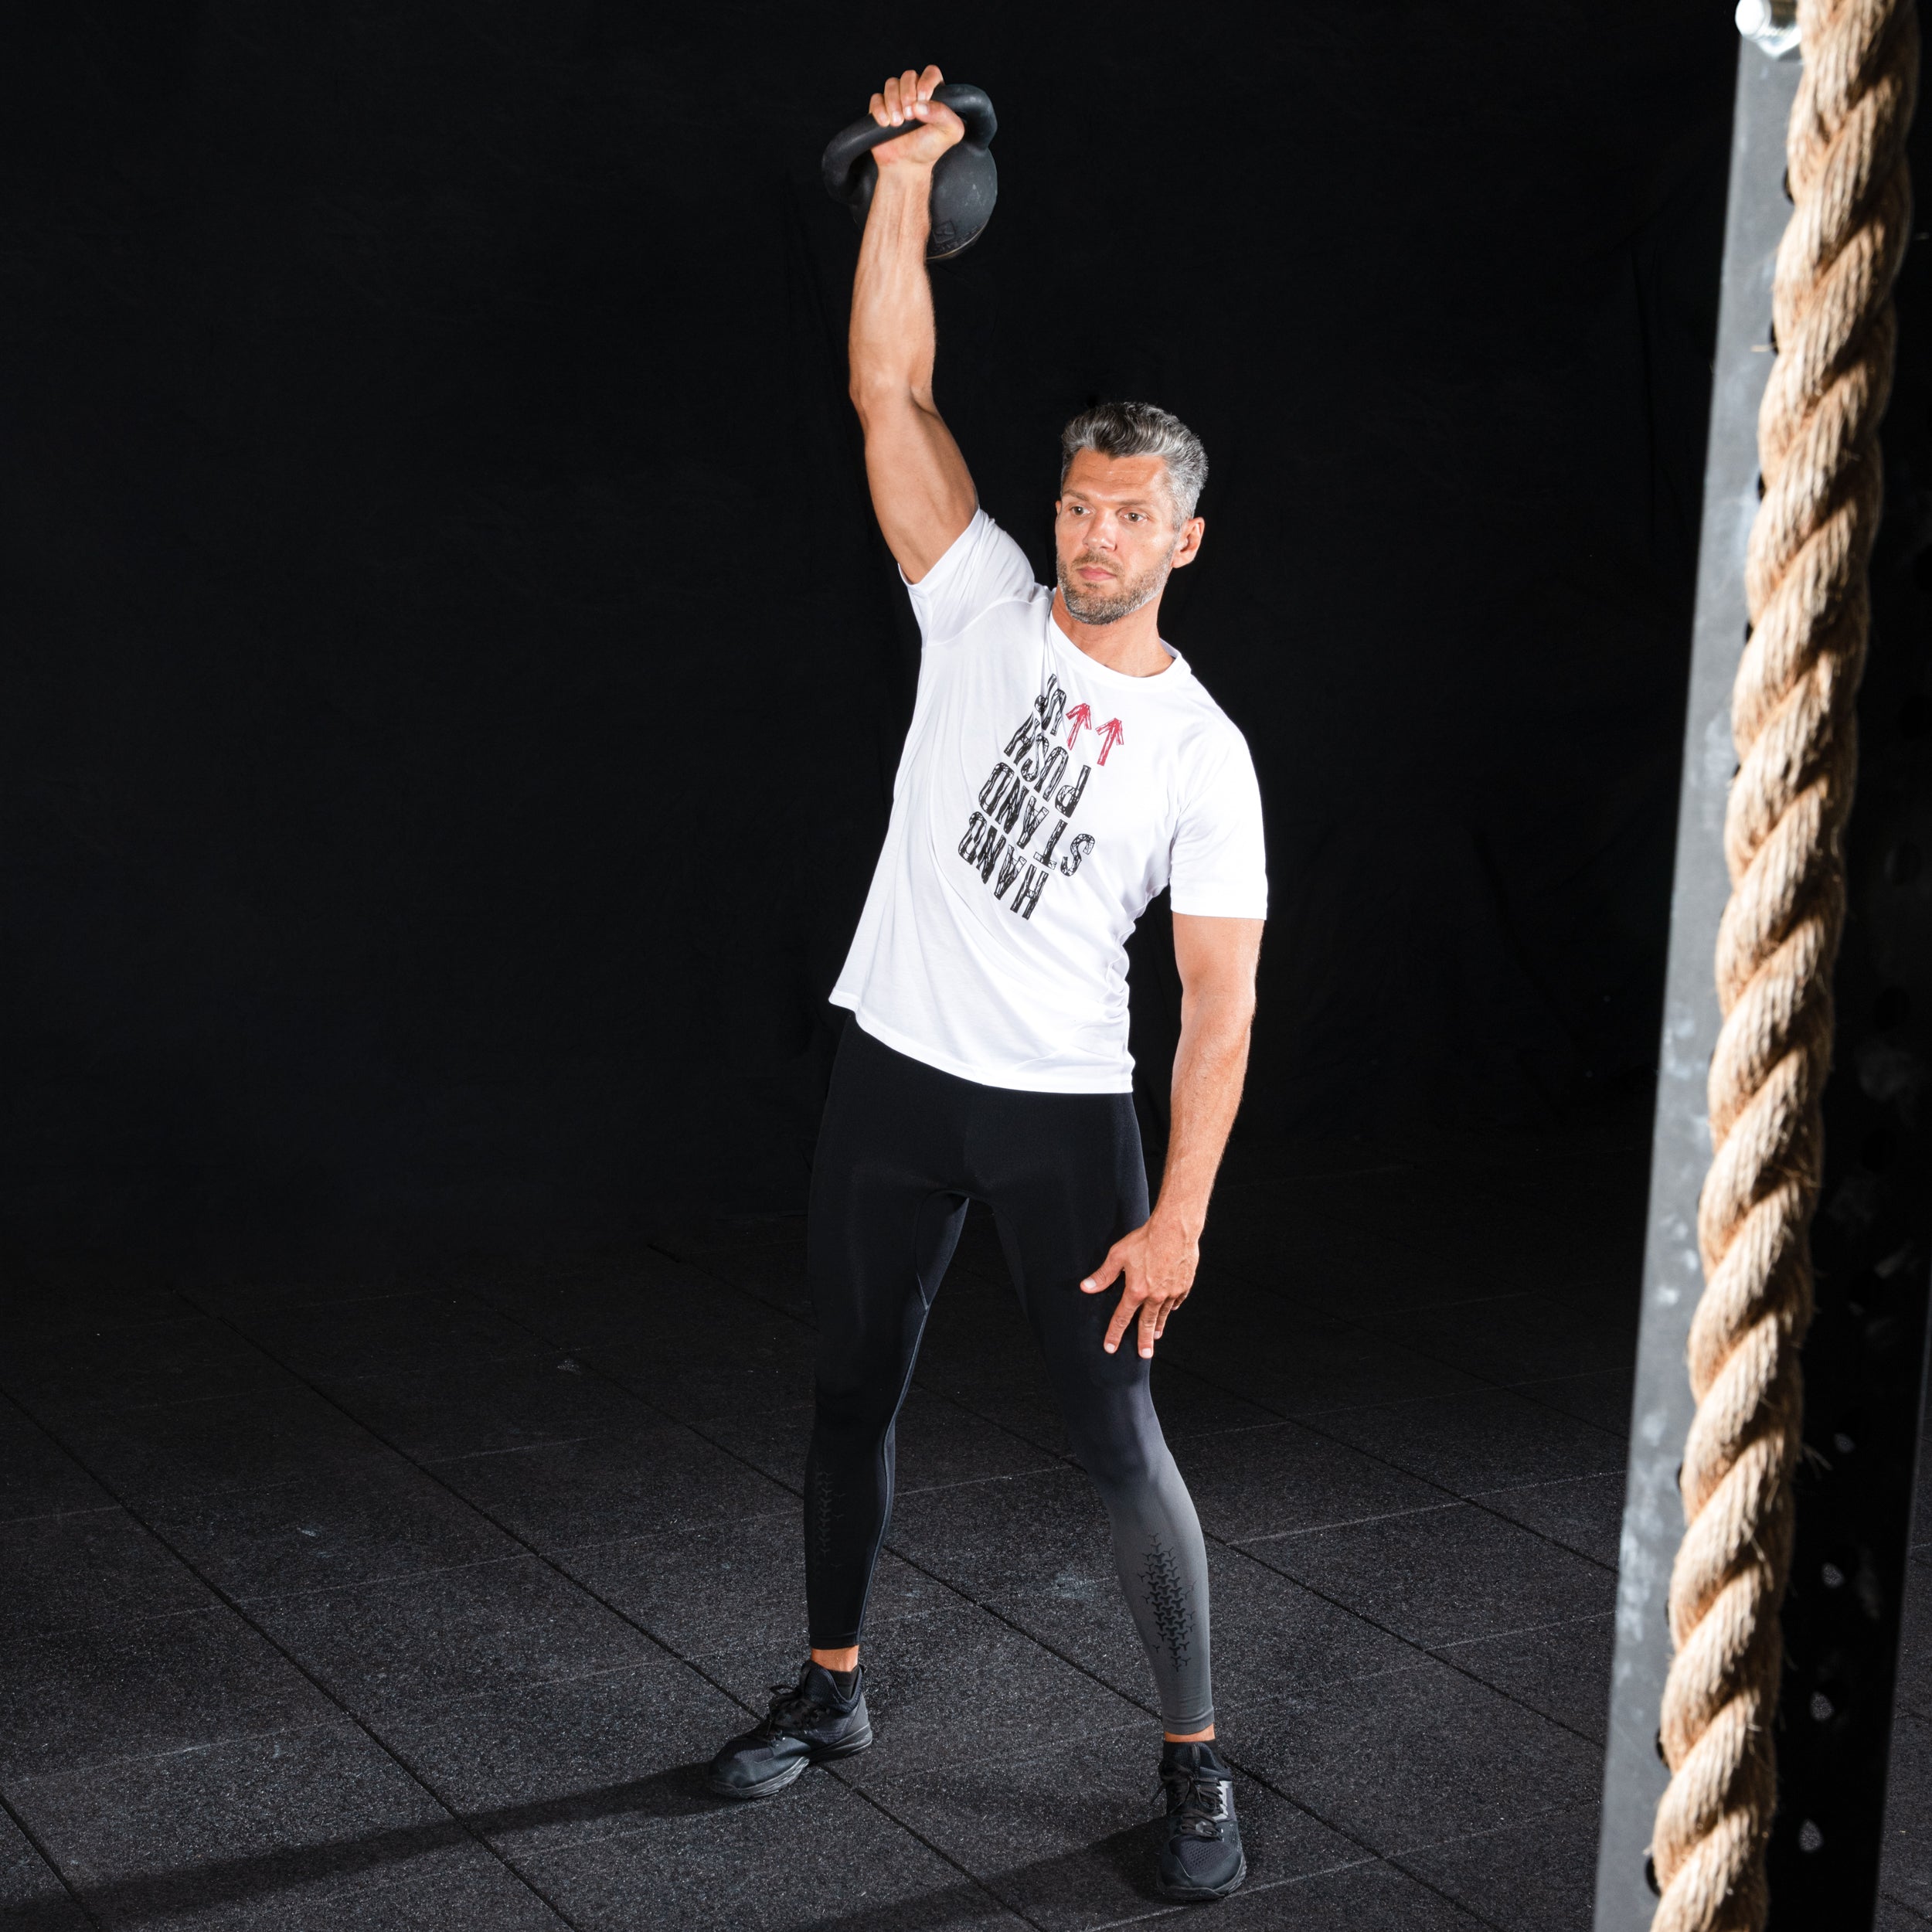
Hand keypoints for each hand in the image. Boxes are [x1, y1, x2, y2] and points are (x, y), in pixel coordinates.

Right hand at [867, 65, 963, 170]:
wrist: (907, 166)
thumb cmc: (929, 149)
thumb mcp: (950, 133)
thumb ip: (944, 114)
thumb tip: (921, 104)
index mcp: (934, 94)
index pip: (930, 73)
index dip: (926, 82)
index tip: (923, 99)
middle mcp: (915, 93)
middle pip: (908, 75)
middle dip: (908, 94)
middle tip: (910, 116)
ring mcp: (896, 99)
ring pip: (891, 84)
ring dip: (893, 103)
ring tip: (898, 123)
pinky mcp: (881, 108)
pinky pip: (876, 98)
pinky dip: (879, 110)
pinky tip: (886, 123)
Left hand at [1080, 1213, 1200, 1358]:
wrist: (1175, 1229)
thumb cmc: (1145, 1239)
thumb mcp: (1118, 1255)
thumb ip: (1103, 1275)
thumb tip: (1086, 1287)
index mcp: (1136, 1291)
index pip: (1122, 1318)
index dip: (1114, 1333)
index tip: (1110, 1348)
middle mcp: (1155, 1296)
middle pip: (1146, 1323)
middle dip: (1143, 1341)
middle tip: (1144, 1355)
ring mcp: (1172, 1292)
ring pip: (1163, 1314)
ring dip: (1158, 1326)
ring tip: (1155, 1336)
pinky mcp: (1185, 1284)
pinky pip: (1176, 1301)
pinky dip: (1171, 1307)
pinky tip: (1169, 1310)